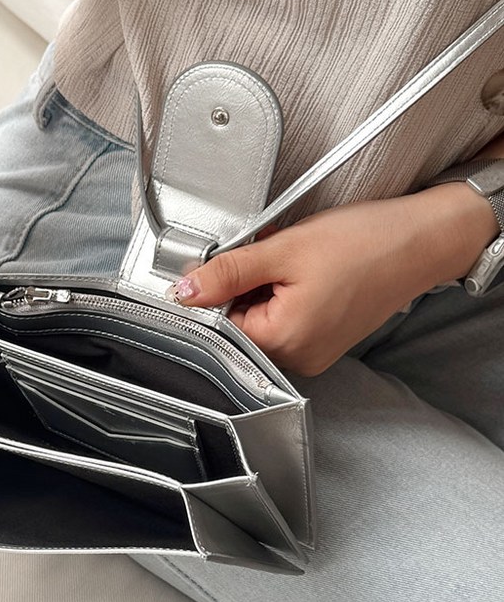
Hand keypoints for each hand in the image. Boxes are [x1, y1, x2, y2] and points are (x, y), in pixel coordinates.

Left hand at [172, 185, 498, 375]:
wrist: (417, 242)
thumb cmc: (364, 244)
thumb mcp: (284, 249)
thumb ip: (229, 271)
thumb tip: (184, 290)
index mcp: (285, 342)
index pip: (220, 325)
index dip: (218, 289)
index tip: (228, 260)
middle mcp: (298, 359)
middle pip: (241, 326)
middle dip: (246, 286)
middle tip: (270, 252)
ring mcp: (313, 354)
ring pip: (264, 322)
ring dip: (267, 287)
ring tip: (295, 260)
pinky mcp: (325, 343)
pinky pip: (288, 322)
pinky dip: (288, 294)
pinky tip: (308, 272)